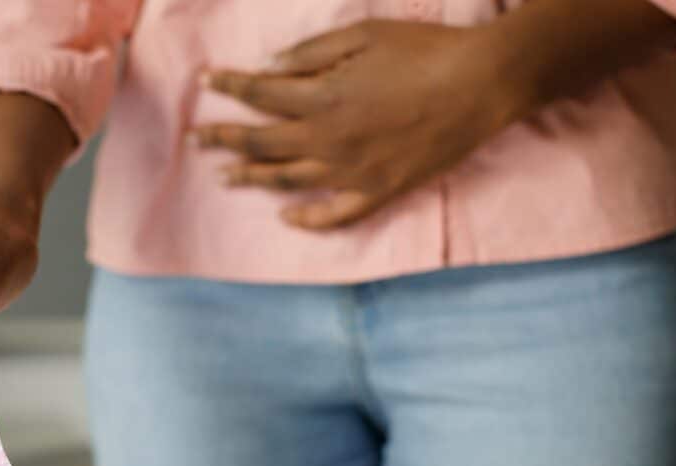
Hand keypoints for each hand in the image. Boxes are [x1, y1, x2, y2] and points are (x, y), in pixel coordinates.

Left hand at [194, 20, 520, 229]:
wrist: (482, 84)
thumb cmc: (425, 51)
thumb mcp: (363, 35)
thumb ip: (310, 52)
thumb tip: (267, 68)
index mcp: (321, 97)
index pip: (258, 95)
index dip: (227, 87)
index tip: (204, 82)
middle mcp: (327, 139)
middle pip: (259, 143)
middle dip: (221, 139)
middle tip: (193, 140)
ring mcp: (351, 172)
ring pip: (286, 180)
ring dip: (250, 178)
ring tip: (223, 177)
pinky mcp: (379, 191)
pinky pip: (335, 216)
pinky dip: (308, 220)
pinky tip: (287, 217)